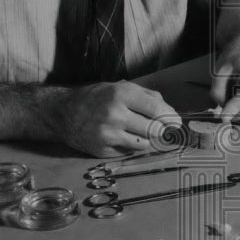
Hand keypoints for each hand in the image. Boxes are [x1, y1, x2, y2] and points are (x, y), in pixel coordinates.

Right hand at [59, 81, 181, 157]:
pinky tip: (119, 136)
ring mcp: (107, 135)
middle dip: (159, 129)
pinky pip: (129, 152)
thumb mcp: (121, 87)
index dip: (171, 118)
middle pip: (154, 130)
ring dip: (145, 138)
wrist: (64, 113)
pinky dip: (129, 145)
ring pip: (144, 143)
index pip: (157, 109)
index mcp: (121, 95)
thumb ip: (148, 97)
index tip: (176, 123)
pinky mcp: (102, 150)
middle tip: (156, 127)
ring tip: (135, 130)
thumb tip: (171, 114)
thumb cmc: (97, 98)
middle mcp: (115, 115)